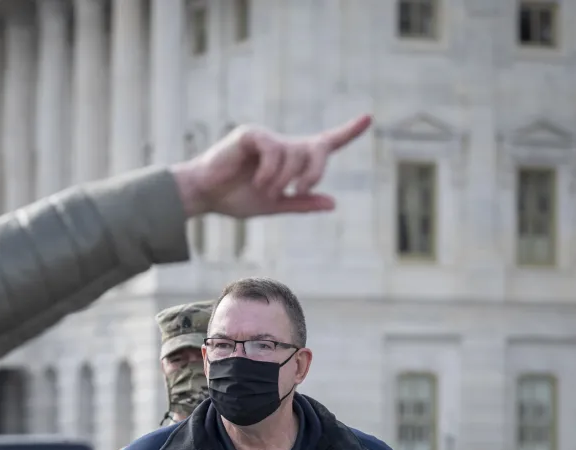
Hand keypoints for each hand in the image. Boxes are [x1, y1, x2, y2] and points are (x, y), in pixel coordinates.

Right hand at [171, 114, 371, 218]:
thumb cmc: (235, 198)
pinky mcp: (252, 134)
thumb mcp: (274, 205)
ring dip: (283, 180)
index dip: (348, 131)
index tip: (369, 118)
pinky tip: (258, 181)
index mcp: (291, 160)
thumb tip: (332, 203)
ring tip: (265, 190)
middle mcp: (283, 145)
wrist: (206, 196)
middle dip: (315, 171)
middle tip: (301, 190)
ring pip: (294, 155)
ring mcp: (268, 137)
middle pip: (316, 149)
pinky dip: (270, 171)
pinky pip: (275, 150)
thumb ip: (302, 203)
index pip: (324, 144)